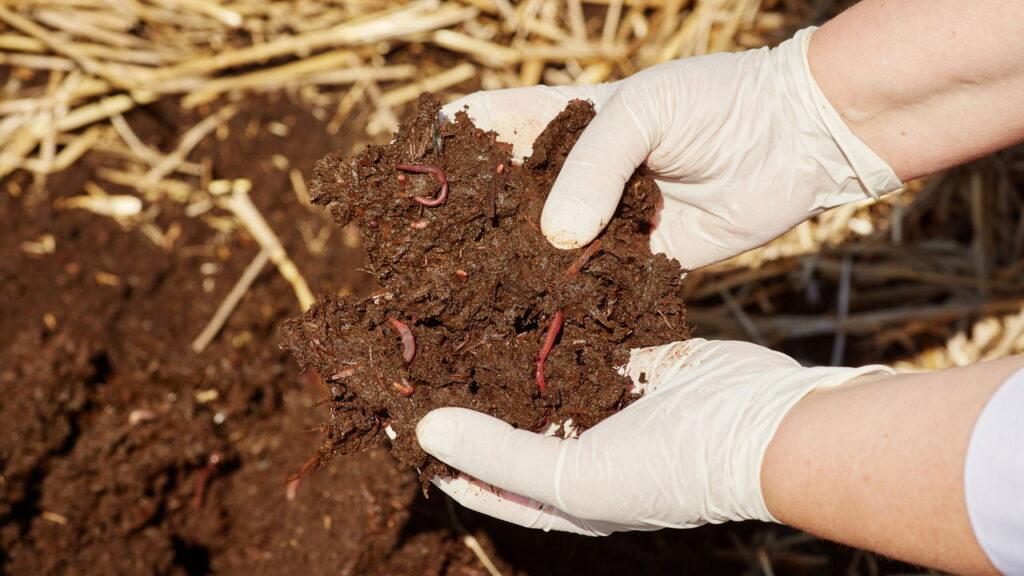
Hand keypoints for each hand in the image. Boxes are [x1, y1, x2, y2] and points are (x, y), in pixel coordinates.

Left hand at [416, 338, 892, 533]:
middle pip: (508, 419)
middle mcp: (580, 448)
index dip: (442, 455)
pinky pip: (587, 338)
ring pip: (544, 373)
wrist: (766, 426)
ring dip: (510, 348)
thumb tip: (426, 431)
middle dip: (469, 390)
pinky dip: (560, 319)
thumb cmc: (672, 471)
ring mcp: (609, 402)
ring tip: (462, 311)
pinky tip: (526, 288)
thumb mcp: (575, 479)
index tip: (396, 420)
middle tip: (421, 352)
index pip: (483, 478)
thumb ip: (499, 454)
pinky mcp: (634, 360)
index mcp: (562, 493)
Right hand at [443, 27, 901, 269]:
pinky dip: (572, 301)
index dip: (448, 154)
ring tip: (471, 305)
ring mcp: (607, 220)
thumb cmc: (715, 101)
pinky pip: (597, 284)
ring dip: (518, 273)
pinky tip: (539, 322)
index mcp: (564, 123)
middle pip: (510, 204)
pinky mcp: (641, 261)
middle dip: (473, 230)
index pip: (489, 133)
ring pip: (548, 251)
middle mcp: (577, 177)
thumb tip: (553, 239)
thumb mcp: (642, 112)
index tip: (407, 186)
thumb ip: (592, 169)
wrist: (797, 137)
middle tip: (428, 265)